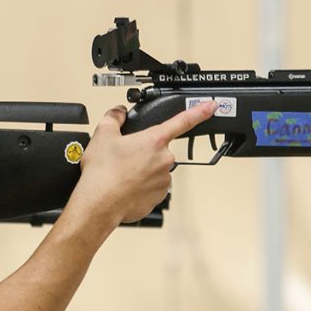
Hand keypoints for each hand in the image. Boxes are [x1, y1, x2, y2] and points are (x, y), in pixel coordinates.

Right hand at [71, 100, 216, 225]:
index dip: (200, 111)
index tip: (211, 107)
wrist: (99, 204)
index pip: (183, 120)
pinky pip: (151, 187)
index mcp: (155, 140)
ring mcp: (163, 180)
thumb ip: (114, 117)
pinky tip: (124, 186)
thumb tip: (118, 113)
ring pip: (153, 169)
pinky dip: (139, 186)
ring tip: (120, 174)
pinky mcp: (158, 197)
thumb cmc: (103, 173)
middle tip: (123, 158)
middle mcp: (164, 160)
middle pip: (157, 149)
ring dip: (141, 170)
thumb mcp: (103, 134)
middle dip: (143, 152)